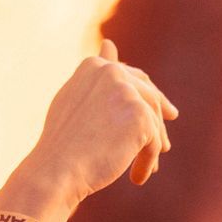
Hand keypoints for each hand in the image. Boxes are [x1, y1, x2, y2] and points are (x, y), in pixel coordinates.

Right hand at [0, 39, 177, 221]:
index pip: (130, 76)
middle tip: (166, 145)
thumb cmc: (61, 144)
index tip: (157, 110)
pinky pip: (154, 142)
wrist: (56, 171)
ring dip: (150, 147)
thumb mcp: (76, 101)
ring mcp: (126, 92)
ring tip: (146, 168)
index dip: (144, 96)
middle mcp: (110, 72)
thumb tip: (109, 43)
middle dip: (158, 121)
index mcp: (92, 66)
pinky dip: (147, 161)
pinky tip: (137, 178)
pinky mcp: (140, 116)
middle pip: (148, 97)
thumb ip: (96, 77)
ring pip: (153, 121)